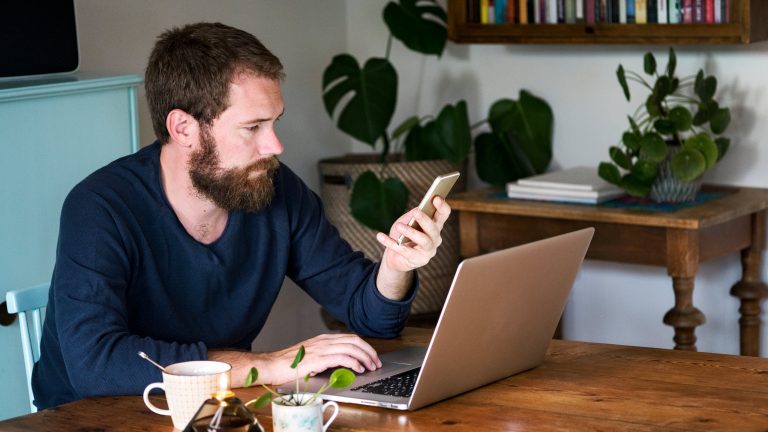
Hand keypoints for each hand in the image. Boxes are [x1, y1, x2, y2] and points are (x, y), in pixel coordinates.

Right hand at [209, 333, 381, 385]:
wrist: (272, 365)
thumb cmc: (289, 364)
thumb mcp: (312, 356)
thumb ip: (326, 356)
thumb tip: (344, 363)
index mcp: (323, 339)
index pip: (350, 338)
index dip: (364, 347)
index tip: (371, 357)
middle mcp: (324, 340)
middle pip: (354, 340)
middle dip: (368, 351)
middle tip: (375, 362)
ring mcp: (321, 348)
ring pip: (351, 347)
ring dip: (364, 357)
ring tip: (370, 366)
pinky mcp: (318, 358)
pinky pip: (342, 357)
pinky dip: (353, 362)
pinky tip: (358, 368)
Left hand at [374, 196, 450, 299]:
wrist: (395, 256)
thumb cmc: (402, 235)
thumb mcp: (405, 221)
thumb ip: (412, 216)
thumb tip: (417, 211)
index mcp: (435, 225)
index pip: (443, 215)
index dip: (442, 206)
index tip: (436, 197)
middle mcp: (435, 238)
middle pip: (433, 228)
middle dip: (425, 219)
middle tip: (416, 212)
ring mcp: (429, 251)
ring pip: (423, 240)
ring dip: (410, 232)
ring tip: (398, 225)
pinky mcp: (419, 260)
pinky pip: (404, 251)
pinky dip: (391, 243)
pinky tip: (380, 236)